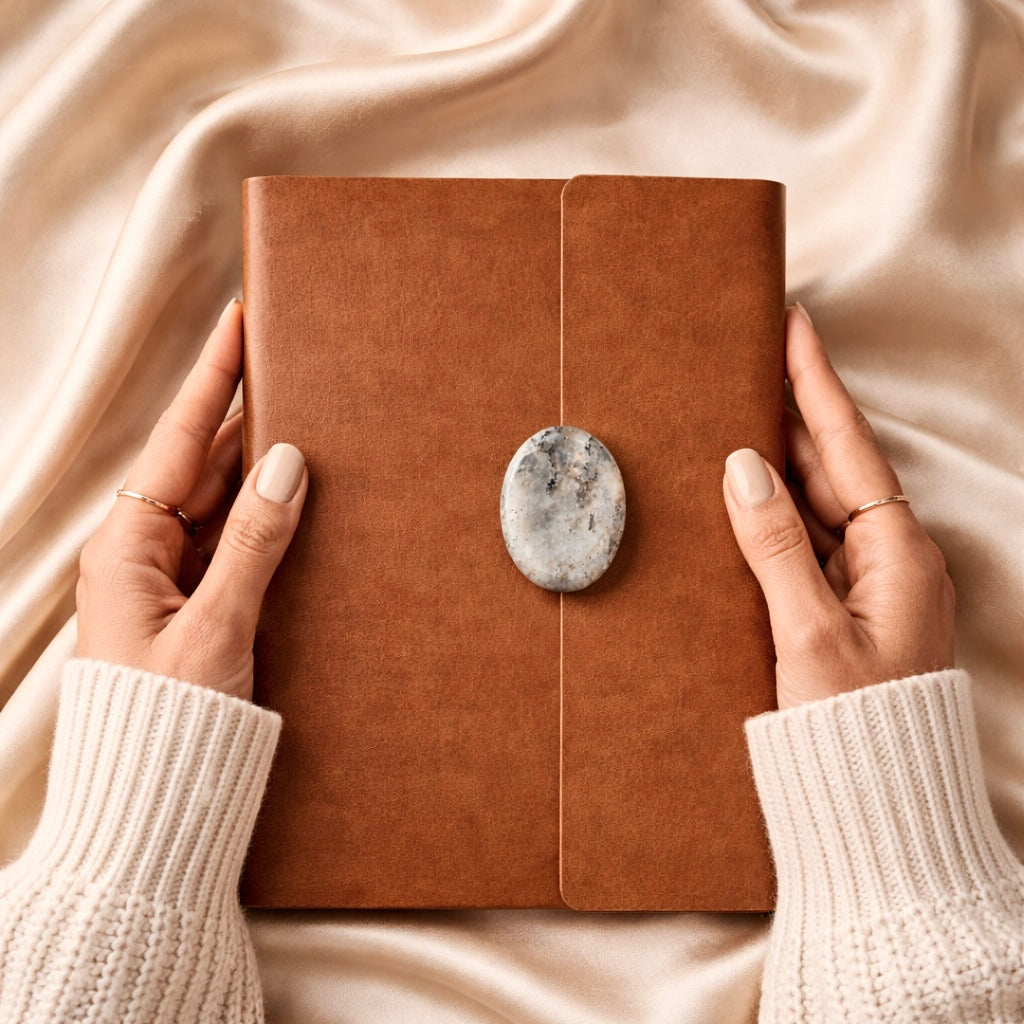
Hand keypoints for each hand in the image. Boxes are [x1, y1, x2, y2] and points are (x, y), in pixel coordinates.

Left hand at [75, 299, 308, 701]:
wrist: (147, 805)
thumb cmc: (167, 723)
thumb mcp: (216, 628)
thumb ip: (255, 542)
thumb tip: (288, 464)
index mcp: (128, 546)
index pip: (180, 442)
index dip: (213, 379)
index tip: (236, 322)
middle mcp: (143, 552)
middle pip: (201, 463)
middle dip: (243, 413)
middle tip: (288, 363)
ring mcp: (168, 578)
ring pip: (219, 501)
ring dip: (258, 463)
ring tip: (302, 416)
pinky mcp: (193, 604)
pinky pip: (231, 540)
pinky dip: (262, 514)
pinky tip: (295, 494)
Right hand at [722, 303, 954, 710]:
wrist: (877, 806)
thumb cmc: (855, 728)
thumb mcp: (808, 634)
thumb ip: (774, 546)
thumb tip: (743, 469)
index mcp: (898, 555)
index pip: (847, 449)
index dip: (816, 385)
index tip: (796, 327)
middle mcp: (887, 560)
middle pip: (831, 469)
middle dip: (791, 415)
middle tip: (751, 363)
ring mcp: (864, 585)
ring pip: (814, 506)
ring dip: (776, 466)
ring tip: (736, 417)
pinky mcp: (839, 610)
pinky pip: (802, 545)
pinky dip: (772, 520)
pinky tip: (740, 501)